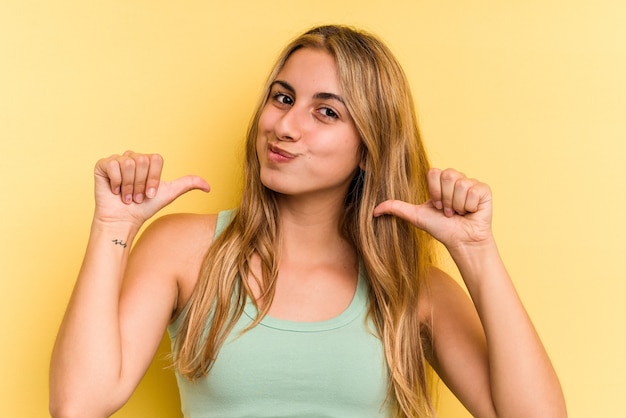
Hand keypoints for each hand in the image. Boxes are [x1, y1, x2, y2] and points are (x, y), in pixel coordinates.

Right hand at [93, 151, 209, 226]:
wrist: (125, 219)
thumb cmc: (146, 207)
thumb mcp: (170, 194)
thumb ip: (188, 185)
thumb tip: (209, 186)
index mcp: (148, 161)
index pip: (155, 159)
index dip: (154, 178)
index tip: (150, 193)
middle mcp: (133, 157)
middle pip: (142, 161)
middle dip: (141, 183)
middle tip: (137, 196)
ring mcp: (117, 160)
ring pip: (128, 163)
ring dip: (129, 186)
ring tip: (126, 195)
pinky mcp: (102, 165)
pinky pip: (112, 164)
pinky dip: (116, 182)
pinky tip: (114, 190)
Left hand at [373, 168, 492, 250]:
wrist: (461, 240)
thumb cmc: (440, 228)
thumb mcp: (416, 216)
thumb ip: (396, 208)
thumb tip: (374, 210)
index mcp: (440, 181)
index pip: (434, 172)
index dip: (434, 192)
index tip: (436, 206)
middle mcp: (456, 179)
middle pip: (448, 175)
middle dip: (445, 199)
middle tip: (448, 211)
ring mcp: (471, 183)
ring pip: (461, 184)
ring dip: (457, 205)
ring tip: (460, 213)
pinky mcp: (484, 190)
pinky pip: (474, 190)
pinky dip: (470, 206)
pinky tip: (471, 212)